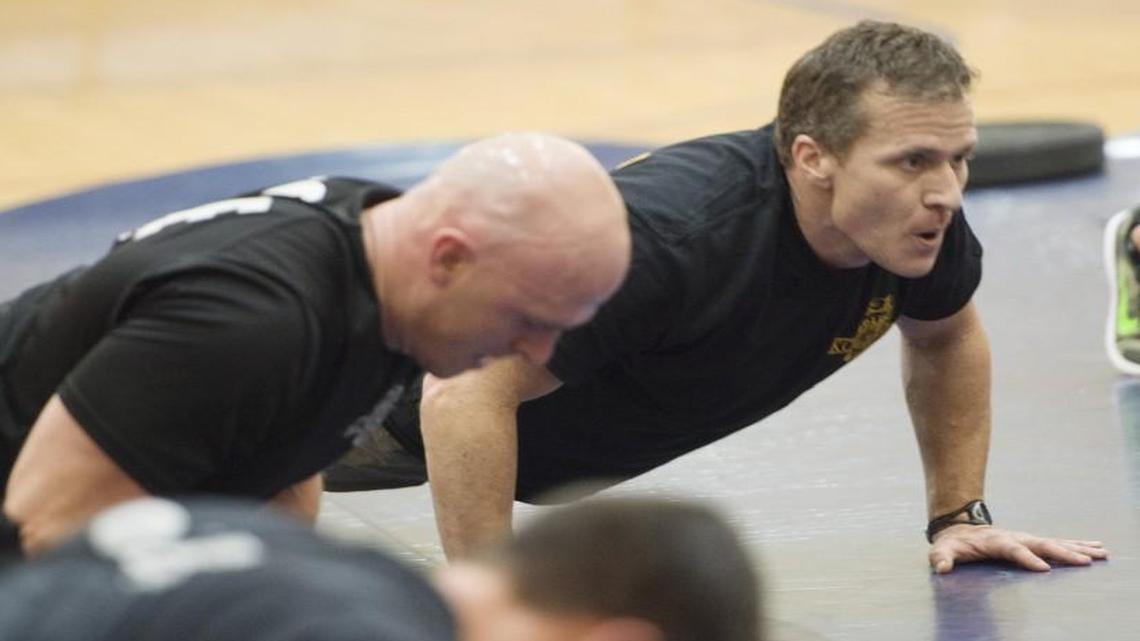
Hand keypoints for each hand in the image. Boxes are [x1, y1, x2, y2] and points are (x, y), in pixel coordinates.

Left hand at [928, 524, 1107, 573]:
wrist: (960, 525)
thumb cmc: (953, 543)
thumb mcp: (942, 550)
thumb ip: (941, 558)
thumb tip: (941, 568)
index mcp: (995, 541)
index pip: (1013, 550)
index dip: (1026, 558)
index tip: (1043, 569)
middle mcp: (1015, 537)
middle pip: (1041, 544)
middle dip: (1062, 553)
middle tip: (1084, 562)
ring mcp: (1025, 538)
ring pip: (1055, 542)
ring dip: (1077, 548)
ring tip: (1100, 553)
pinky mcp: (1032, 542)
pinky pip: (1057, 543)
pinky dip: (1077, 545)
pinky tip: (1096, 549)